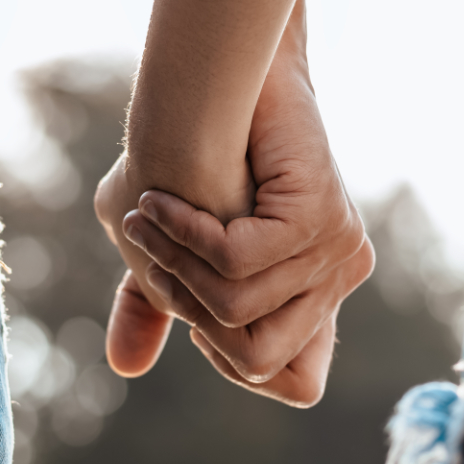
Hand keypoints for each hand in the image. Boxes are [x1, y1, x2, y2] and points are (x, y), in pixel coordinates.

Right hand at [119, 2, 373, 405]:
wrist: (228, 78)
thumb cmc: (195, 159)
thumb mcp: (171, 249)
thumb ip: (159, 307)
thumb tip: (126, 368)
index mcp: (313, 297)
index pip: (300, 384)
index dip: (236, 366)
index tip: (193, 318)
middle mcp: (337, 280)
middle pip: (260, 362)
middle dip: (190, 314)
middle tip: (155, 256)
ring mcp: (336, 250)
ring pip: (233, 309)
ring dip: (171, 263)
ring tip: (144, 217)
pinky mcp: (320, 216)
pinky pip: (235, 261)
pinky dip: (182, 233)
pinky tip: (157, 203)